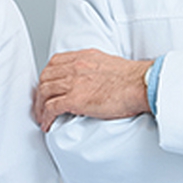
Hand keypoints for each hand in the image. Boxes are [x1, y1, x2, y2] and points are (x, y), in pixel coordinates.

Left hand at [33, 49, 151, 131]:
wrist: (142, 84)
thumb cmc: (133, 78)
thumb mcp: (108, 63)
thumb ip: (94, 68)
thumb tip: (90, 79)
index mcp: (83, 57)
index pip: (54, 63)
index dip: (48, 77)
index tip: (48, 87)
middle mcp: (74, 67)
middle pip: (46, 78)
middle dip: (40, 92)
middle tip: (41, 105)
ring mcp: (73, 82)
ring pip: (44, 93)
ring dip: (40, 107)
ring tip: (42, 118)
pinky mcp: (75, 99)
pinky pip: (51, 108)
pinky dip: (46, 117)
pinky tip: (47, 125)